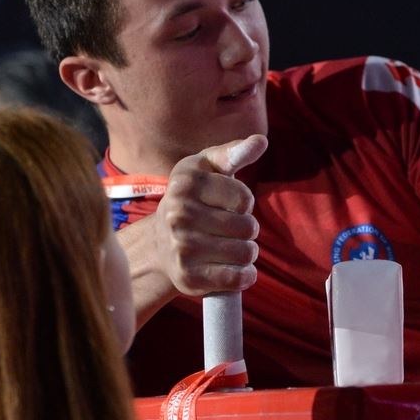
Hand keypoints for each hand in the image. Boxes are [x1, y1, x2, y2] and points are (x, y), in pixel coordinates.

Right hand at [154, 135, 267, 296]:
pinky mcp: (188, 277)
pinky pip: (237, 278)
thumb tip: (260, 141)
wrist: (159, 245)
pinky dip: (244, 275)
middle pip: (248, 227)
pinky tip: (234, 269)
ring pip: (246, 253)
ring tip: (228, 247)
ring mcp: (182, 247)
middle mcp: (178, 214)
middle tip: (228, 229)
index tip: (228, 205)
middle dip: (246, 229)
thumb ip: (234, 152)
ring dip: (246, 252)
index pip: (244, 199)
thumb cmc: (193, 199)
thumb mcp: (207, 169)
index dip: (243, 204)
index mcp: (185, 183)